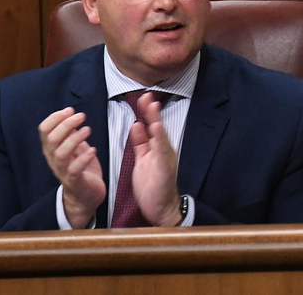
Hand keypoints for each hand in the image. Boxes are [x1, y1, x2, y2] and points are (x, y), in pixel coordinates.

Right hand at [38, 107, 105, 228]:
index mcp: (52, 149)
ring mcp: (63, 171)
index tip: (70, 110)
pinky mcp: (75, 182)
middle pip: (52, 140)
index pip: (44, 131)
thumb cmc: (81, 168)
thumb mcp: (75, 147)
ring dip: (74, 139)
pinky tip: (93, 150)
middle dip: (66, 124)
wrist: (85, 196)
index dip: (55, 118)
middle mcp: (54, 160)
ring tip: (88, 130)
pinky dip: (83, 158)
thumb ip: (70, 133)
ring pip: (61, 154)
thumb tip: (70, 113)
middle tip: (82, 116)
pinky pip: (74, 170)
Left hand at [126, 96, 182, 225]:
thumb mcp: (143, 160)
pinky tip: (156, 129)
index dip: (146, 112)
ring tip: (152, 106)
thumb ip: (141, 143)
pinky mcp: (165, 167)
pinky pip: (163, 152)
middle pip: (156, 127)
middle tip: (146, 95)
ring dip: (156, 120)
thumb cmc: (152, 186)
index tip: (142, 97)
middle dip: (151, 111)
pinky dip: (160, 139)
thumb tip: (136, 125)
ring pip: (161, 136)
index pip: (149, 127)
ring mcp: (165, 158)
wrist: (161, 208)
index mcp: (155, 148)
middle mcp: (162, 150)